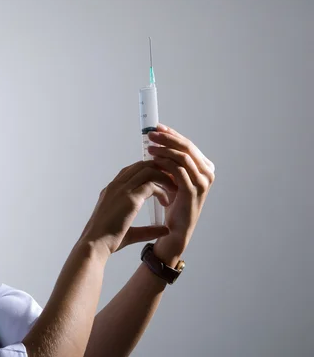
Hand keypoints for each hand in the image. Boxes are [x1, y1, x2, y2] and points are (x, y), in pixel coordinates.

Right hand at [79, 159, 178, 254]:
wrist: (95, 244)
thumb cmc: (107, 240)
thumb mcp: (130, 232)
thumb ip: (148, 229)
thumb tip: (165, 230)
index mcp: (111, 190)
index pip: (131, 170)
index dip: (148, 171)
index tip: (161, 181)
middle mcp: (115, 186)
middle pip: (141, 165)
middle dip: (159, 168)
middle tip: (172, 180)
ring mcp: (122, 190)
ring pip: (148, 170)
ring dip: (164, 177)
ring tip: (173, 188)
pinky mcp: (130, 199)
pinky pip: (151, 185)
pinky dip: (162, 191)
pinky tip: (166, 202)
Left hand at [146, 123, 215, 263]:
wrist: (174, 229)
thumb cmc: (172, 202)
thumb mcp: (173, 177)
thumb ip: (170, 160)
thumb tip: (157, 137)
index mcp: (205, 167)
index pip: (187, 144)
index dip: (172, 134)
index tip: (156, 128)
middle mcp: (208, 173)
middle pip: (187, 147)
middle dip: (167, 138)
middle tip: (150, 134)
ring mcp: (203, 182)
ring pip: (183, 157)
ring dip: (164, 149)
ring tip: (149, 147)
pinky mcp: (193, 191)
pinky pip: (178, 171)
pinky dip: (164, 163)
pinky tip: (152, 160)